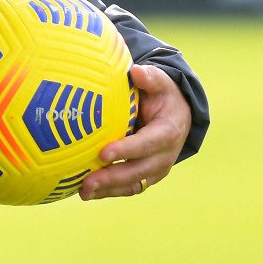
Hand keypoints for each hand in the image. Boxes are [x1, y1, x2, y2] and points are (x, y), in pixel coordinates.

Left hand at [80, 64, 191, 200]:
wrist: (178, 116)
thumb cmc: (163, 96)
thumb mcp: (161, 83)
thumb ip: (150, 78)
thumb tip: (135, 71)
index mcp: (168, 132)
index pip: (147, 144)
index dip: (126, 150)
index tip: (103, 153)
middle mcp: (165, 155)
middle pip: (138, 170)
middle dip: (112, 178)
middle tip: (87, 182)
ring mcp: (156, 169)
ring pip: (132, 184)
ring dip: (108, 190)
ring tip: (83, 192)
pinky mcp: (146, 177)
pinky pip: (128, 187)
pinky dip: (109, 191)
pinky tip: (88, 192)